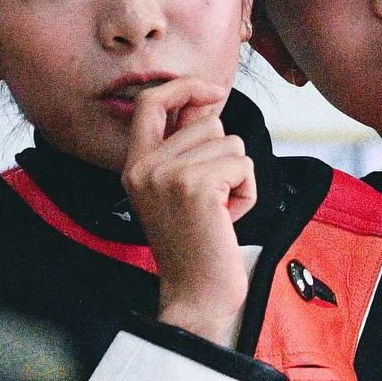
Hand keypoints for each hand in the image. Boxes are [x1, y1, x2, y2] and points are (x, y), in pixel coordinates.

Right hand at [122, 78, 255, 344]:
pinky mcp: (197, 187)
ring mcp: (167, 176)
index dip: (185, 86)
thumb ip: (184, 146)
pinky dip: (248, 191)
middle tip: (211, 198)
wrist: (197, 294)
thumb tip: (210, 99)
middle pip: (208, 122)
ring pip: (231, 142)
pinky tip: (228, 218)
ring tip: (218, 210)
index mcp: (133, 165)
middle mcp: (143, 167)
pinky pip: (244, 164)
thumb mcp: (176, 187)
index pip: (150, 101)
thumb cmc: (197, 240)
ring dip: (237, 175)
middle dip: (224, 154)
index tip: (213, 91)